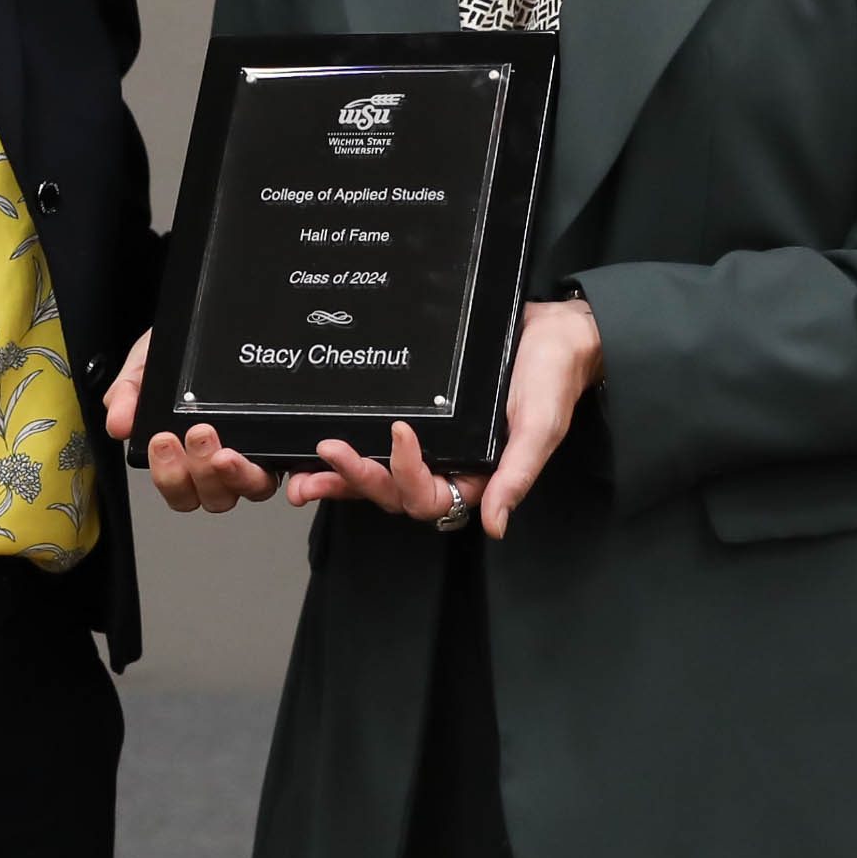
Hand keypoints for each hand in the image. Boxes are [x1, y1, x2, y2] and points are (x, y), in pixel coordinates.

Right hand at [112, 331, 279, 514]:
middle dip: (202, 474)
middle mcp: (222, 461)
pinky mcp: (285, 440)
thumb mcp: (146, 364)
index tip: (163, 442)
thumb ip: (129, 392)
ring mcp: (256, 452)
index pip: (181, 490)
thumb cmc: (179, 347)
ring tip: (222, 444)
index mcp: (186, 454)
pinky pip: (293, 468)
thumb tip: (118, 424)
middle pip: (216, 497)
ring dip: (236, 474)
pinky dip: (294, 477)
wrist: (208, 315)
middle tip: (196, 434)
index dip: (172, 479)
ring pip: (254, 489)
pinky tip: (283, 464)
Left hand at [290, 298, 601, 538]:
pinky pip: (377, 436)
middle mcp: (447, 465)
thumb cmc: (554, 378)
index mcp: (475, 477)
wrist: (553, 330)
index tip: (401, 431)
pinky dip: (351, 441)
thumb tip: (496, 526)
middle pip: (392, 492)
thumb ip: (517, 475)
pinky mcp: (417, 414)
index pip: (429, 497)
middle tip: (328, 454)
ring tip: (302, 472)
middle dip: (356, 479)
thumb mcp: (540, 427)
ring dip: (340, 476)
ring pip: (377, 474)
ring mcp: (430, 443)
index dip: (407, 475)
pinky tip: (316, 440)